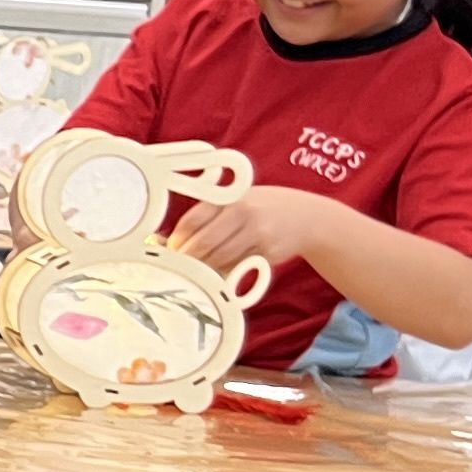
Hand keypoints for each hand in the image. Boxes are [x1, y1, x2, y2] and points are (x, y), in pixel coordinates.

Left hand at [171, 182, 334, 276]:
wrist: (307, 217)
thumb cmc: (262, 209)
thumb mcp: (237, 201)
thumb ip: (207, 217)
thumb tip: (164, 241)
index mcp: (230, 198)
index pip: (192, 220)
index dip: (176, 239)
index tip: (169, 248)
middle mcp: (243, 213)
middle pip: (202, 243)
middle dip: (186, 258)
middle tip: (178, 266)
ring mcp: (257, 234)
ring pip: (218, 259)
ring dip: (202, 269)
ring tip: (195, 271)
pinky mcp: (267, 253)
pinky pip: (236, 268)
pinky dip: (222, 273)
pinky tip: (218, 273)